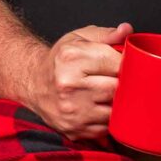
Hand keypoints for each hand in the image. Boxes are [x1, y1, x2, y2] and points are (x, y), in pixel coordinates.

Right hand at [30, 22, 128, 142]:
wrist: (34, 84)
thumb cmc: (60, 60)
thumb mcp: (78, 39)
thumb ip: (106, 34)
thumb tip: (127, 31)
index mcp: (71, 58)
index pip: (116, 63)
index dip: (126, 64)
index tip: (123, 64)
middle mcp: (69, 86)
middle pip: (117, 88)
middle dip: (123, 84)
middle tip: (117, 79)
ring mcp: (72, 111)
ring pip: (114, 110)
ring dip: (117, 103)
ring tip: (108, 93)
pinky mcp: (75, 130)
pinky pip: (106, 127)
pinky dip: (108, 118)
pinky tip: (99, 106)